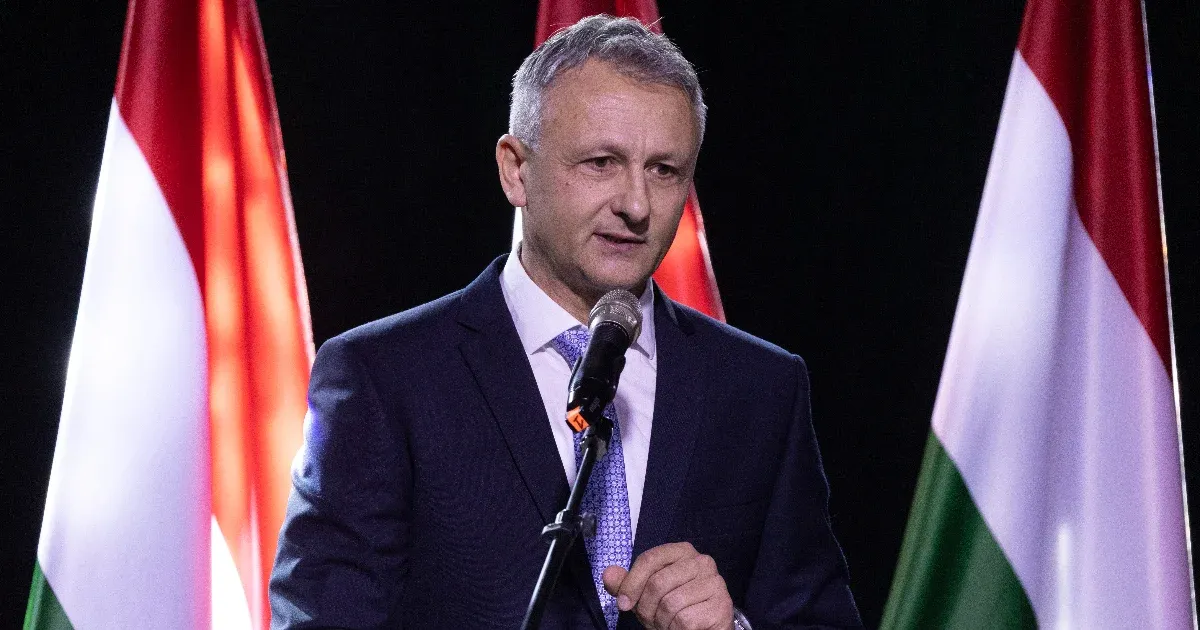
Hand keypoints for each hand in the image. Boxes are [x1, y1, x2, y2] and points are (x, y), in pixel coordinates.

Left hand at [601, 541, 733, 629]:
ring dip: (662, 621)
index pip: (649, 559)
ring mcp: (715, 583)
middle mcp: (702, 561)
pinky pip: (685, 619)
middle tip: (652, 619)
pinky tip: (682, 629)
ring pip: (671, 603)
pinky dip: (676, 629)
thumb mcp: (645, 595)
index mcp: (682, 551)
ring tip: (668, 623)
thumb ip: (626, 584)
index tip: (623, 604)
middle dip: (647, 608)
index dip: (631, 583)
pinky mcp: (721, 606)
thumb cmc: (672, 609)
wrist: (703, 629)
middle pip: (658, 583)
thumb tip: (608, 574)